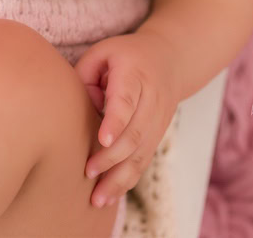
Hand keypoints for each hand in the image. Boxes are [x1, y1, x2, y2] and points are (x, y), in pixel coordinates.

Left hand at [73, 31, 179, 209]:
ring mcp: (158, 120)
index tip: (103, 140)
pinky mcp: (158, 136)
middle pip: (135, 133)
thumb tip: (83, 111)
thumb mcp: (102, 53)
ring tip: (97, 198)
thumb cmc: (124, 56)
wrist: (169, 59)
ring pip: (142, 154)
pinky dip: (128, 180)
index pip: (126, 100)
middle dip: (111, 157)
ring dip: (119, 178)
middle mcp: (151, 99)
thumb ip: (85, 77)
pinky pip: (144, 161)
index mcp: (135, 74)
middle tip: (88, 172)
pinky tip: (110, 195)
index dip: (116, 121)